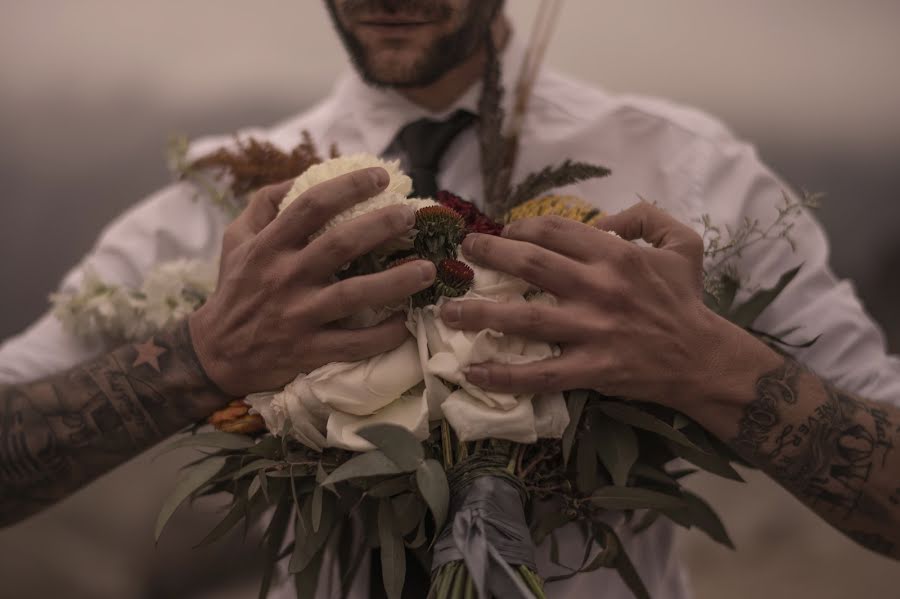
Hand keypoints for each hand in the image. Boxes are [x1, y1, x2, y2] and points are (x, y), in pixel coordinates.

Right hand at [190, 168, 435, 395]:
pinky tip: (407, 322)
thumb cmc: (234, 289)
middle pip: (339, 245)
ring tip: (427, 269)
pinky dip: (383, 335)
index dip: (348, 186)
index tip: (380, 177)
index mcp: (268, 246)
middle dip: (381, 226)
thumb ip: (264, 204)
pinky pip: (354, 344)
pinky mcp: (309, 351)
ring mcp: (298, 316)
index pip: (311, 205)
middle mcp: (284, 278)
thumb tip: (302, 176)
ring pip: (354, 295)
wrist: (215, 353)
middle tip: (411, 215)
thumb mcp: (237, 240)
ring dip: (395, 282)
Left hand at [440, 202, 730, 408]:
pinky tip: (473, 373)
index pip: (556, 231)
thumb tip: (600, 219)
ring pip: (525, 318)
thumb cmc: (686, 299)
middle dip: (489, 255)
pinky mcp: (592, 369)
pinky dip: (505, 376)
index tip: (503, 233)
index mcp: (617, 255)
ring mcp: (594, 331)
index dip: (521, 228)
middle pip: (531, 265)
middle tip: (462, 254)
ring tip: (447, 311)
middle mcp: (600, 288)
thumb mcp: (682, 242)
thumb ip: (644, 217)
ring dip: (481, 313)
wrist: (704, 358)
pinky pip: (541, 374)